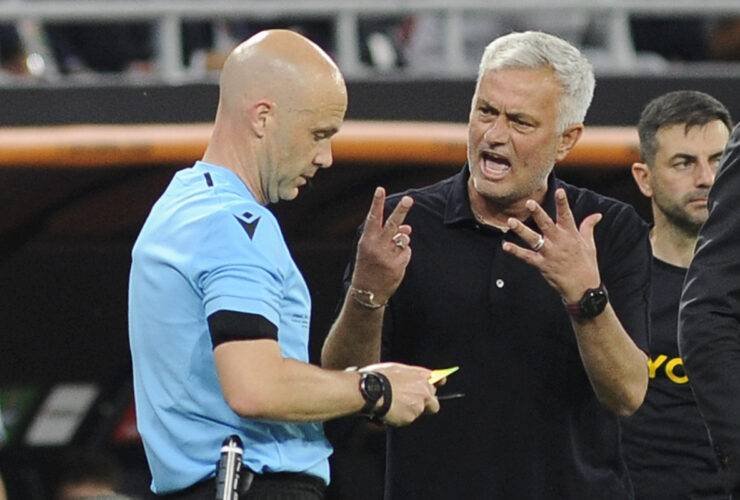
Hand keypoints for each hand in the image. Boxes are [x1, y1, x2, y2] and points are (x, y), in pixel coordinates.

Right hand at [351, 187, 413, 304]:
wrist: (367, 292)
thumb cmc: (368, 266)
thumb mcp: (371, 250)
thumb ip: (387, 236)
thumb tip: (407, 227)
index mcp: (366, 241)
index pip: (373, 218)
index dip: (377, 203)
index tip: (380, 189)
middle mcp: (376, 247)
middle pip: (393, 224)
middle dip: (401, 210)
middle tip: (409, 198)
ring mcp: (388, 257)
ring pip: (403, 238)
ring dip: (402, 241)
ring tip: (391, 252)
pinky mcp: (398, 266)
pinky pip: (407, 252)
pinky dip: (404, 255)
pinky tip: (394, 263)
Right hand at [362, 362, 438, 426]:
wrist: (372, 390)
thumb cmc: (379, 376)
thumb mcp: (397, 368)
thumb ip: (410, 375)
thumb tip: (411, 380)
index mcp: (421, 376)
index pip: (439, 379)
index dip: (438, 383)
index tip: (439, 384)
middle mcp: (424, 390)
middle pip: (433, 402)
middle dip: (425, 404)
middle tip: (409, 402)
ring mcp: (419, 405)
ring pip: (419, 412)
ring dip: (410, 410)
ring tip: (393, 404)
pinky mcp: (411, 417)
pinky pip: (407, 419)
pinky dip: (400, 417)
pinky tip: (390, 410)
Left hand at [501, 188, 601, 302]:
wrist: (583, 288)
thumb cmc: (587, 264)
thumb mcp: (589, 244)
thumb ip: (588, 227)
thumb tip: (597, 215)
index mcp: (571, 235)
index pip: (567, 215)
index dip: (563, 203)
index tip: (560, 191)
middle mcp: (559, 242)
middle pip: (546, 224)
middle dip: (537, 213)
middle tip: (528, 202)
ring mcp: (550, 253)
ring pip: (534, 239)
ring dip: (522, 230)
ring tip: (511, 221)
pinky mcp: (542, 265)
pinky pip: (526, 257)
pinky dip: (516, 252)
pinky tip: (505, 245)